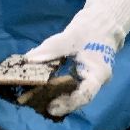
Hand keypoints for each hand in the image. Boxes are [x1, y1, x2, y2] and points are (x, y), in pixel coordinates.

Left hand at [0, 0, 129, 117]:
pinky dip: (54, 88)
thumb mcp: (70, 37)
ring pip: (72, 94)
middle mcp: (95, 81)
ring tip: (34, 100)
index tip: (50, 108)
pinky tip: (39, 88)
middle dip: (58, 103)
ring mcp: (88, 80)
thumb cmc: (91, 28)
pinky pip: (68, 87)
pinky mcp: (80, 76)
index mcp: (99, 74)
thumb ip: (50, 50)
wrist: (102, 22)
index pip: (85, 95)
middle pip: (77, 98)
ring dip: (55, 97)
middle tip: (36, 105)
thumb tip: (26, 61)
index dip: (68, 104)